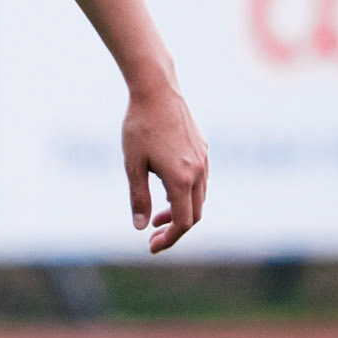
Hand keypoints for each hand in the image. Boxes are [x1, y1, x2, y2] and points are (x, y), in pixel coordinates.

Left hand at [122, 81, 207, 253]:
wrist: (157, 90)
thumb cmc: (140, 126)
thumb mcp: (133, 165)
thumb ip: (138, 198)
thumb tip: (141, 227)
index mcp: (181, 179)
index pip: (183, 222)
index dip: (169, 239)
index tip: (151, 246)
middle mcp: (198, 172)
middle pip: (194, 214)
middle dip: (174, 229)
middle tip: (153, 236)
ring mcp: (203, 159)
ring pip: (199, 198)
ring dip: (180, 211)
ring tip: (157, 216)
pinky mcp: (203, 148)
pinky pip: (200, 180)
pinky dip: (186, 194)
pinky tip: (166, 189)